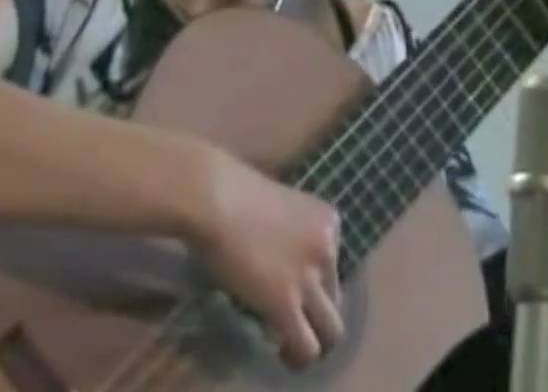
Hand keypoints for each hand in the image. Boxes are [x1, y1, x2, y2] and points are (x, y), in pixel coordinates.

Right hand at [191, 154, 343, 369]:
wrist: (212, 196)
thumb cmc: (227, 189)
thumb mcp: (273, 208)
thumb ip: (282, 232)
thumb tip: (269, 261)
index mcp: (327, 221)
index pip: (329, 263)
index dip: (310, 281)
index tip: (288, 288)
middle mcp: (327, 248)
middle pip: (335, 295)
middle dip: (319, 314)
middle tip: (299, 326)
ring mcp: (309, 277)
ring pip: (331, 327)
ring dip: (317, 342)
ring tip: (296, 353)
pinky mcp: (285, 302)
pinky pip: (305, 343)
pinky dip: (298, 356)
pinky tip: (285, 358)